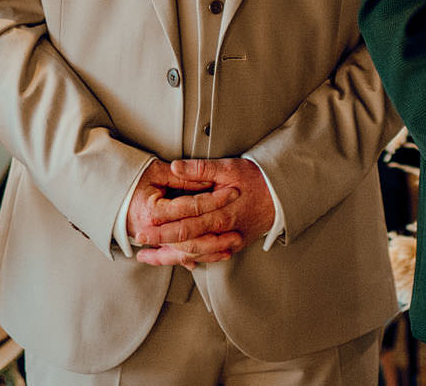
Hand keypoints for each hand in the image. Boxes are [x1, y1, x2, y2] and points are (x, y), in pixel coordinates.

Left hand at [131, 158, 275, 267]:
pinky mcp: (235, 244)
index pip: (184, 225)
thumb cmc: (257, 179)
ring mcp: (230, 241)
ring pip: (197, 254)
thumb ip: (201, 169)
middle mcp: (223, 232)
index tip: (143, 228)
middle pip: (186, 243)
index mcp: (220, 213)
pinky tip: (179, 258)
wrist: (284, 195)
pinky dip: (193, 259)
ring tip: (151, 257)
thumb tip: (175, 166)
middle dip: (161, 245)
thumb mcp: (230, 168)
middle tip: (141, 243)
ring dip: (173, 257)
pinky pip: (210, 256)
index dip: (161, 229)